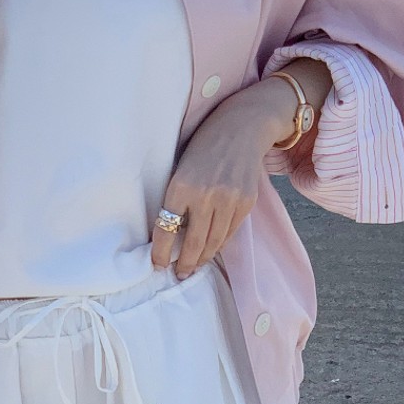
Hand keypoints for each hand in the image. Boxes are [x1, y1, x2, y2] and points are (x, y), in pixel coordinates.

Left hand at [151, 77, 299, 277]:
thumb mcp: (181, 168)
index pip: (166, 229)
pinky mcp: (246, 203)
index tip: (157, 264)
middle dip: (185, 264)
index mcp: (181, 186)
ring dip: (202, 258)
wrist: (241, 128)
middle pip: (193, 243)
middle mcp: (205, 196)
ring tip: (194, 266)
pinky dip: (219, 243)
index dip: (161, 252)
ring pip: (214, 242)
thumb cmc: (204, 146)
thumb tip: (172, 233)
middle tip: (179, 274)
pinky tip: (212, 248)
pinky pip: (230, 232)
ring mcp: (229, 201)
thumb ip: (178, 198)